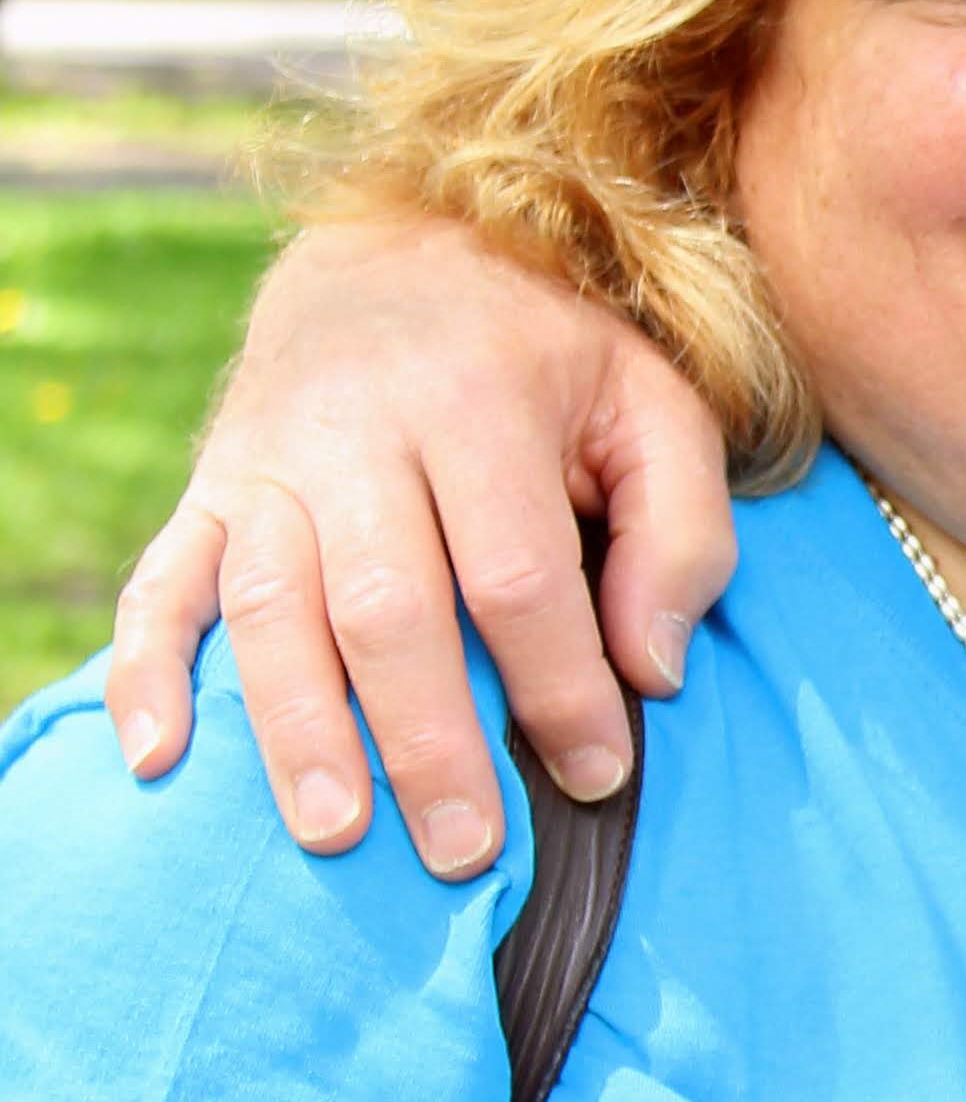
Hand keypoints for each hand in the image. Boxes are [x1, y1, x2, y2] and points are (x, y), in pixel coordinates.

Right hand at [106, 214, 735, 875]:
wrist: (401, 250)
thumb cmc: (550, 359)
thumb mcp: (653, 406)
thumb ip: (682, 534)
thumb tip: (650, 670)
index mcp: (475, 401)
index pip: (516, 573)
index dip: (559, 686)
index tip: (598, 774)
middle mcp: (354, 429)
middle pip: (385, 605)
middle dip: (426, 738)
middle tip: (464, 851)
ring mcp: (264, 462)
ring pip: (271, 609)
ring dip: (298, 731)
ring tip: (338, 835)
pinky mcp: (206, 489)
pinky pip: (160, 585)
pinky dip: (147, 672)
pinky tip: (160, 760)